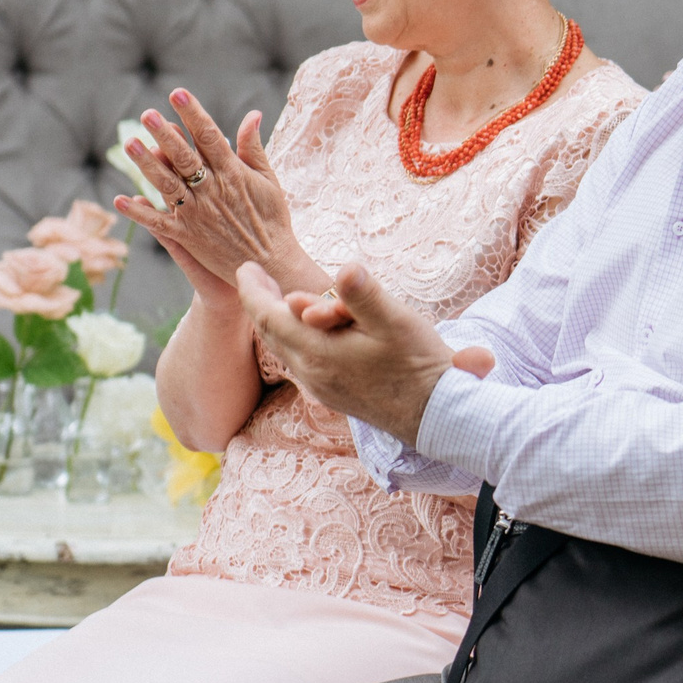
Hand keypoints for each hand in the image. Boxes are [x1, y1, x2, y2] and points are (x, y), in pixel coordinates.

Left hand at [116, 90, 324, 297]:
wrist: (270, 265)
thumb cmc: (272, 219)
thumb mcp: (268, 179)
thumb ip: (253, 147)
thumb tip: (252, 114)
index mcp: (233, 173)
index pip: (209, 136)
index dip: (192, 114)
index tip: (177, 93)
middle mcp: (213, 192)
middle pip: (184, 158)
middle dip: (165, 135)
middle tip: (147, 114)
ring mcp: (198, 215)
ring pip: (167, 185)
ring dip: (147, 165)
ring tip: (130, 144)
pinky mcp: (188, 237)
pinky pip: (159, 223)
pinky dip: (139, 213)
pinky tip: (120, 199)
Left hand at [236, 260, 473, 444]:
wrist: (436, 415)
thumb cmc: (418, 364)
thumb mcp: (395, 322)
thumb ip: (364, 295)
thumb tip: (344, 268)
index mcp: (317, 352)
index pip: (269, 317)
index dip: (253, 290)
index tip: (245, 267)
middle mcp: (311, 373)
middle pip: (272, 333)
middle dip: (260, 302)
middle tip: (255, 276)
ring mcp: (321, 388)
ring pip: (286, 349)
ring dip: (278, 321)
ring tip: (279, 298)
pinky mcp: (334, 394)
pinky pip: (301, 361)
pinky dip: (295, 338)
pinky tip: (309, 329)